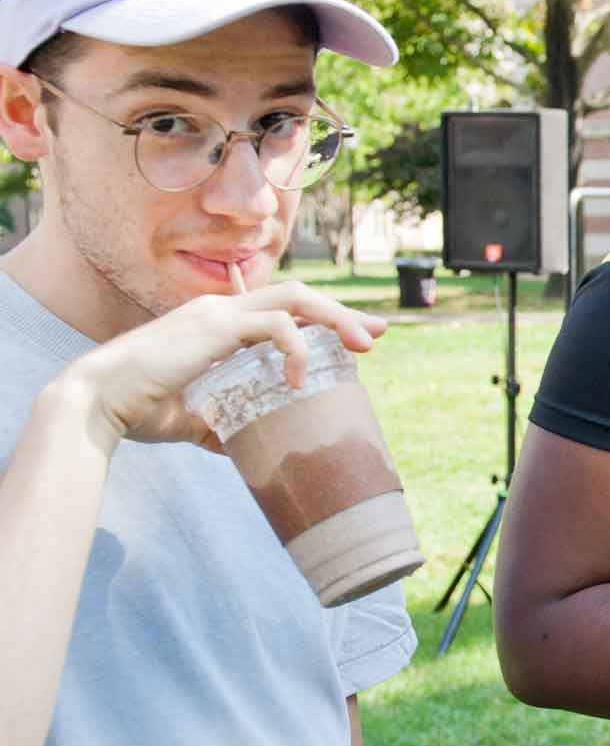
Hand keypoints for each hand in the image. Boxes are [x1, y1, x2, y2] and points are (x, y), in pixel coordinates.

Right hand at [51, 282, 383, 450]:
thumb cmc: (136, 410)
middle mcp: (220, 310)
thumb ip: (218, 427)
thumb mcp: (191, 420)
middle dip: (343, 312)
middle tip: (377, 334)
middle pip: (297, 295)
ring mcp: (217, 314)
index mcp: (217, 325)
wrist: (96, 404)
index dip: (323, 317)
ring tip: (362, 349)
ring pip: (294, 298)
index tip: (360, 335)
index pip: (281, 308)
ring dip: (335, 319)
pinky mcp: (215, 327)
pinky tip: (300, 381)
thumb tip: (243, 450)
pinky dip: (298, 349)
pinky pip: (276, 325)